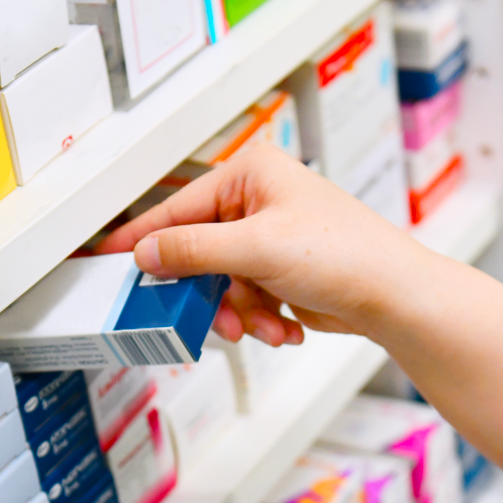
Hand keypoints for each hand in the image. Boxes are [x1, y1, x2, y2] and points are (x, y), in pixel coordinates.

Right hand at [96, 144, 429, 346]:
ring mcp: (269, 239)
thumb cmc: (346, 254)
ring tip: (266, 326)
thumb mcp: (257, 248)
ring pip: (222, 285)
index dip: (144, 238)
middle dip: (212, 294)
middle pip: (199, 253)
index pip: (178, 208)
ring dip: (242, 314)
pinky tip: (286, 327)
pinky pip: (247, 300)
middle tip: (212, 315)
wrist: (393, 296)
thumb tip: (148, 253)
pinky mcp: (281, 272)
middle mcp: (258, 202)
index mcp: (250, 175)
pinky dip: (261, 319)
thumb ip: (194, 249)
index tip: (109, 259)